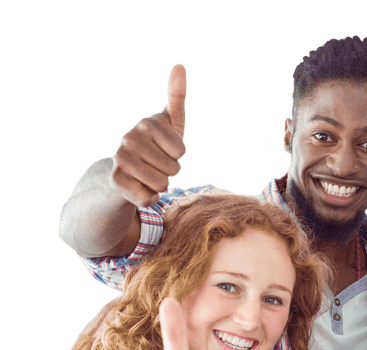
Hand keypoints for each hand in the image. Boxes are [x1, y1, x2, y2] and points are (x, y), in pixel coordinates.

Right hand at [109, 64, 186, 207]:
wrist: (124, 171)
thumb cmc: (156, 146)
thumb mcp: (171, 123)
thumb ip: (177, 96)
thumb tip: (179, 64)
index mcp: (147, 122)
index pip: (181, 151)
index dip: (179, 154)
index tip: (167, 147)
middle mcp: (129, 137)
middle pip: (174, 169)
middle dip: (171, 171)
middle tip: (156, 164)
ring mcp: (120, 158)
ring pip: (162, 185)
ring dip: (161, 185)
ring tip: (148, 174)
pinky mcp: (115, 180)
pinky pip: (149, 199)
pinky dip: (150, 198)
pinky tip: (139, 187)